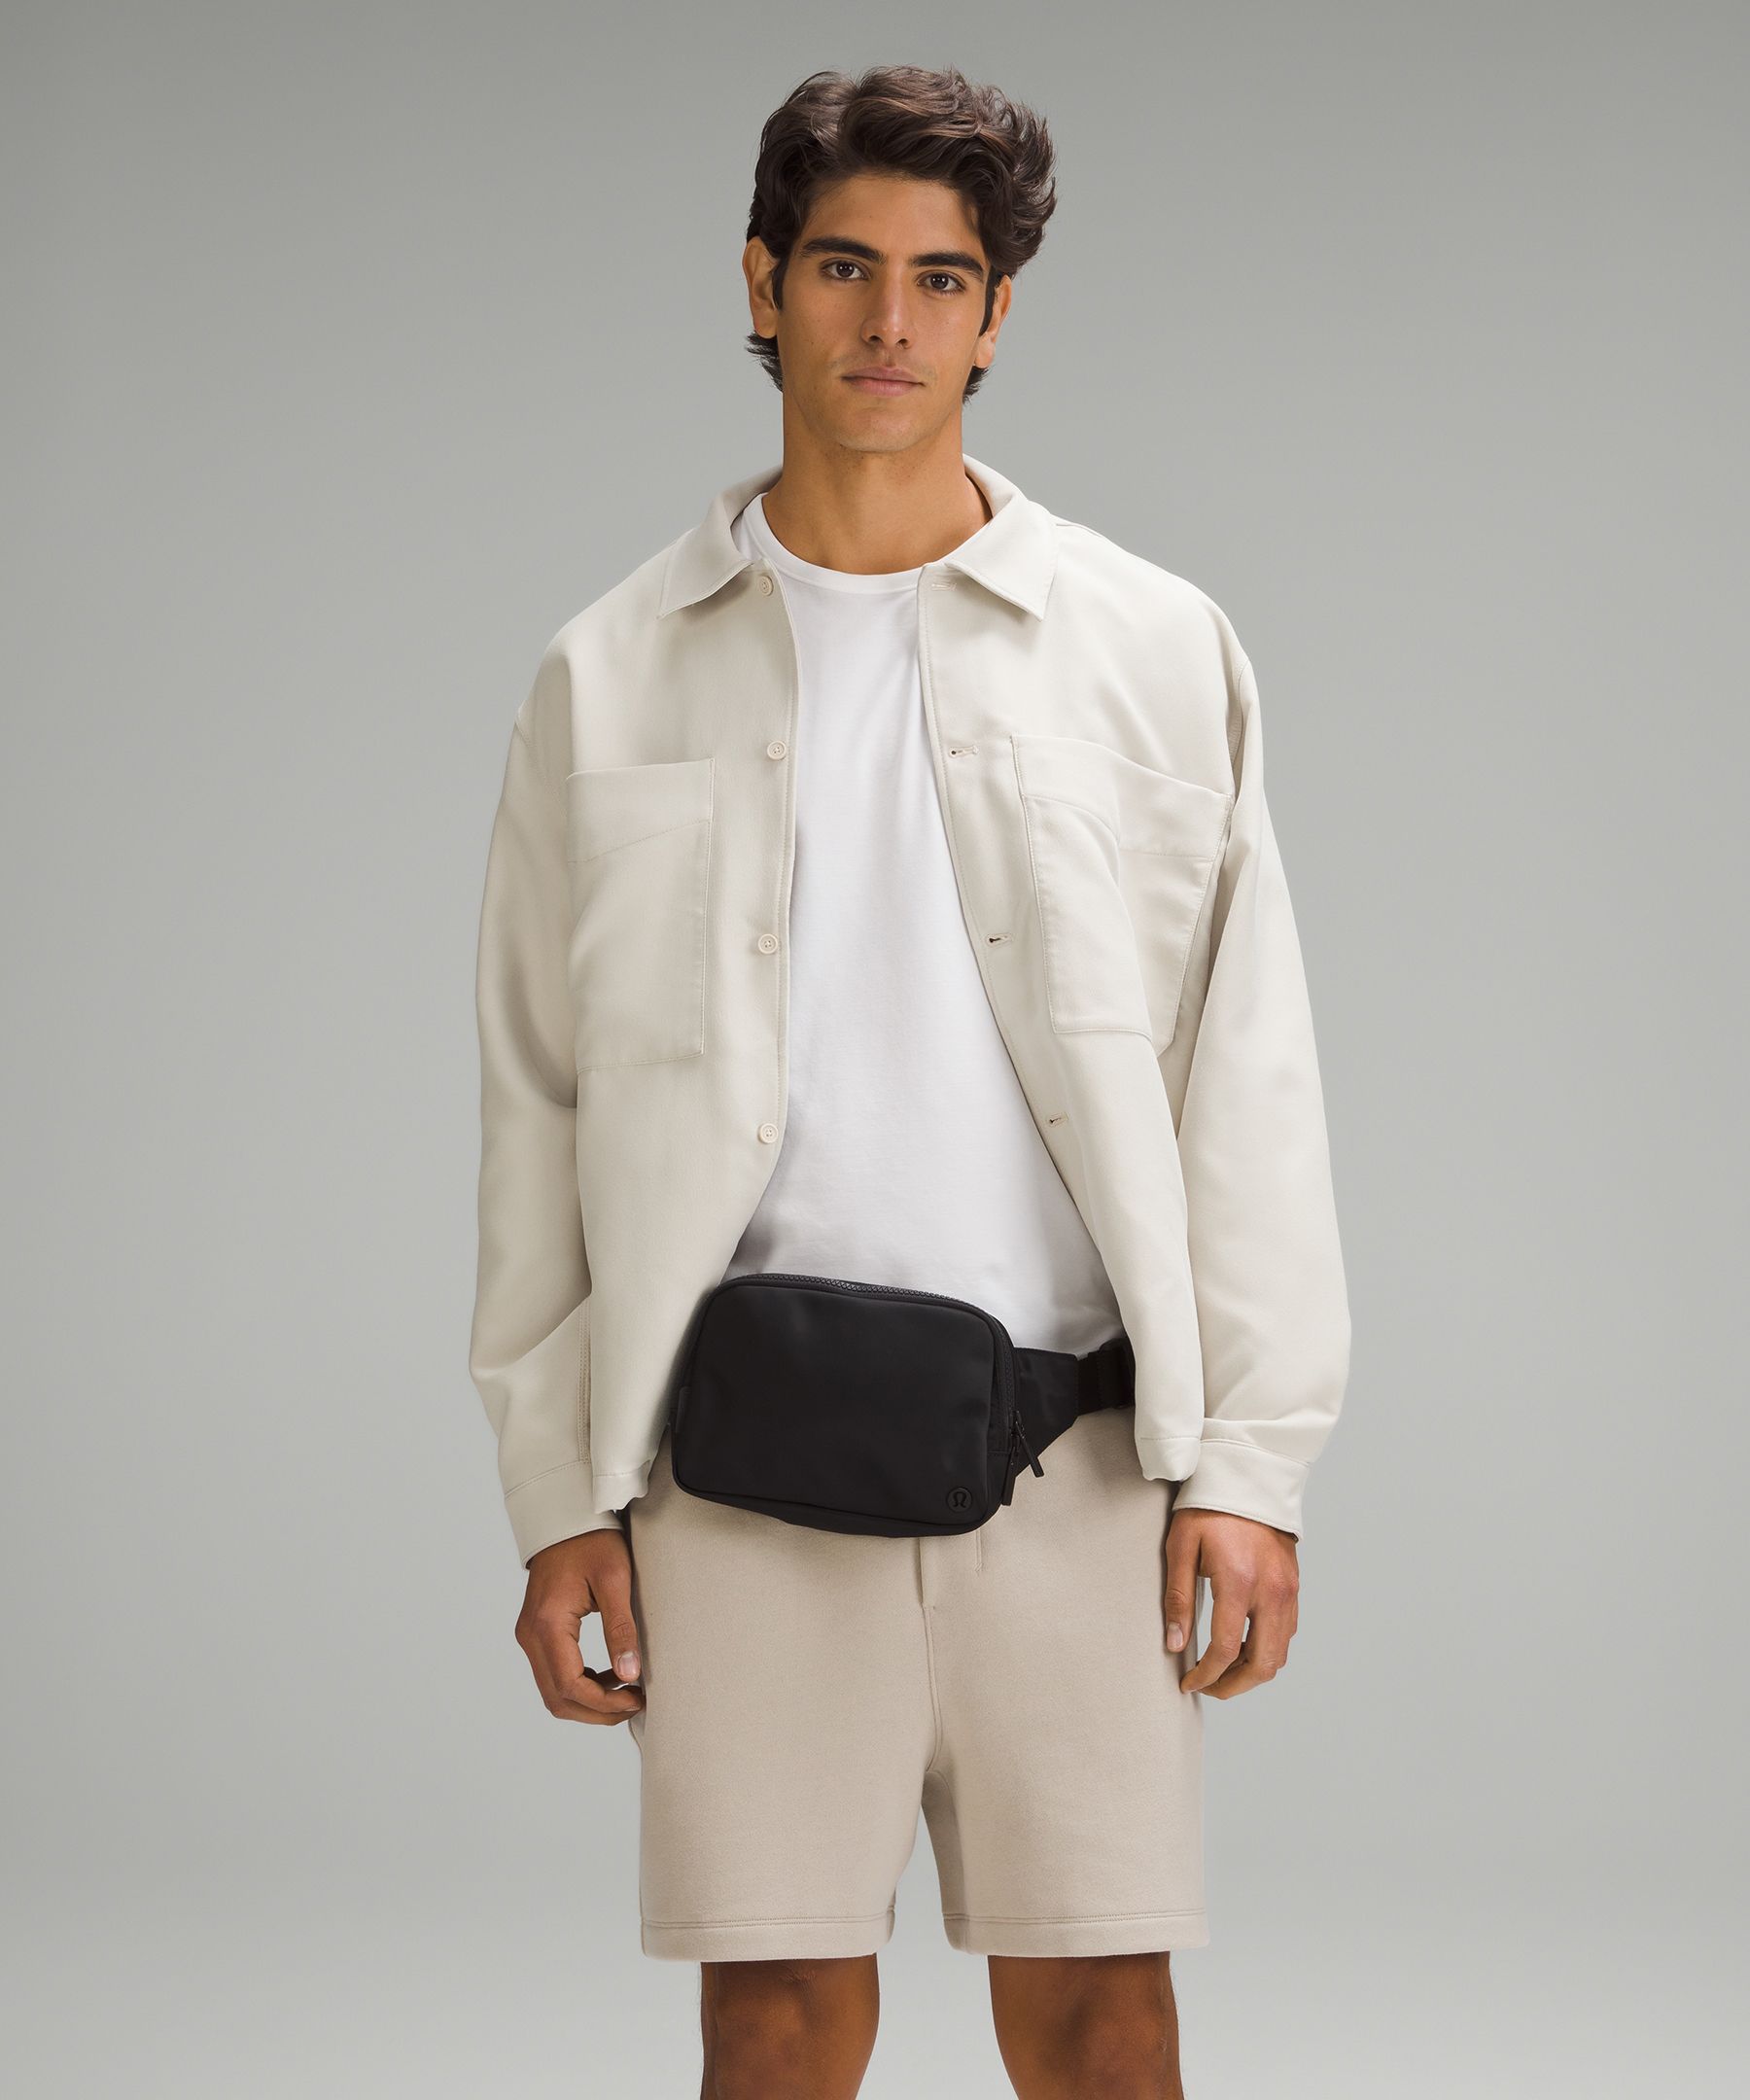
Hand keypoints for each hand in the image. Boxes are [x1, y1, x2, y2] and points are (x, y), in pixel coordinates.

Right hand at [515, 1529, 645, 1725]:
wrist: (566, 1519)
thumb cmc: (592, 1542)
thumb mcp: (615, 1580)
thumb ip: (621, 1629)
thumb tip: (630, 1675)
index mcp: (548, 1624)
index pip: (570, 1685)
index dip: (603, 1703)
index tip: (636, 1699)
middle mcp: (530, 1635)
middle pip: (557, 1698)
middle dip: (596, 1711)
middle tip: (634, 1704)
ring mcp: (529, 1635)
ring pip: (553, 1691)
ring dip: (588, 1701)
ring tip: (626, 1692)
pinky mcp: (536, 1632)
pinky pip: (553, 1673)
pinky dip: (579, 1685)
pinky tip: (608, 1676)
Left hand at [1163, 1507, 1298, 1698]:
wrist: (1248, 1478)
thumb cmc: (1208, 1509)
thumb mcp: (1181, 1547)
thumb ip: (1178, 1599)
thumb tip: (1174, 1645)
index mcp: (1238, 1582)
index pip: (1225, 1651)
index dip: (1205, 1676)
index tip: (1188, 1683)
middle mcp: (1270, 1592)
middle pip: (1261, 1664)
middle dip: (1233, 1686)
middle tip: (1209, 1687)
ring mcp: (1287, 1591)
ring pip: (1279, 1654)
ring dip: (1252, 1671)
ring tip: (1224, 1670)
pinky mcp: (1294, 1587)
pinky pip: (1287, 1633)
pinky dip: (1267, 1649)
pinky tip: (1243, 1645)